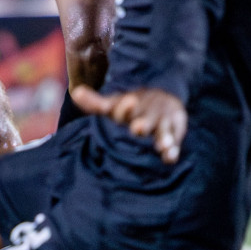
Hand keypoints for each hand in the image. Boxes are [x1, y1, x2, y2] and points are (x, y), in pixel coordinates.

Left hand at [71, 84, 186, 163]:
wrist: (164, 98)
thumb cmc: (131, 107)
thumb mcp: (114, 105)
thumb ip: (96, 103)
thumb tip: (75, 92)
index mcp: (130, 107)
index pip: (125, 109)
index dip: (125, 107)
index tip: (129, 101)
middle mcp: (147, 114)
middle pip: (146, 119)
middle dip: (143, 123)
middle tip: (138, 127)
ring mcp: (162, 123)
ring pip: (163, 131)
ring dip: (162, 138)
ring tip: (162, 145)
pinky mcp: (175, 132)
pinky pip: (174, 142)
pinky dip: (173, 150)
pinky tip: (170, 157)